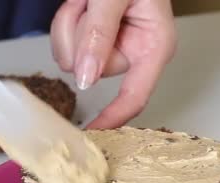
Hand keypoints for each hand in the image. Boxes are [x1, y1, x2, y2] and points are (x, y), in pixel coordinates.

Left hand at [51, 0, 176, 128]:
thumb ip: (100, 32)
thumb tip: (87, 78)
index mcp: (154, 46)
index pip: (135, 97)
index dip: (112, 118)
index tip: (91, 133)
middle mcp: (134, 53)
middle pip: (90, 72)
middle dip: (79, 35)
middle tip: (88, 3)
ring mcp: (112, 49)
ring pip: (72, 59)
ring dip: (69, 24)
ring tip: (88, 0)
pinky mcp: (95, 43)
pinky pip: (64, 45)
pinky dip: (65, 21)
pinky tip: (83, 2)